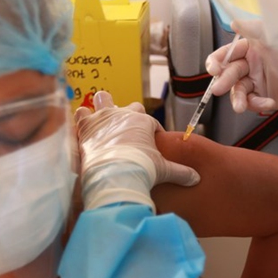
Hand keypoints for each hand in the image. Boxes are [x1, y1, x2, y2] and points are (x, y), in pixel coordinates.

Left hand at [75, 92, 199, 209]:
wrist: (115, 174)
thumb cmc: (141, 169)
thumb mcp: (164, 170)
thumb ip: (180, 172)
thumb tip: (196, 179)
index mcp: (143, 122)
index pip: (149, 122)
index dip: (150, 132)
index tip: (149, 143)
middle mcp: (124, 114)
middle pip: (130, 105)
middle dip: (128, 115)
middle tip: (126, 130)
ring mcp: (103, 117)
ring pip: (102, 98)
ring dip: (101, 107)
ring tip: (100, 120)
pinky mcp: (85, 125)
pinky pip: (81, 113)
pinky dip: (81, 121)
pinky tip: (82, 130)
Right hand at [206, 34, 277, 113]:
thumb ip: (255, 29)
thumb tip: (234, 22)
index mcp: (253, 47)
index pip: (229, 53)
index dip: (218, 60)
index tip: (214, 68)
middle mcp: (253, 64)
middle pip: (231, 72)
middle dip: (224, 80)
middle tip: (218, 89)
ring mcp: (258, 82)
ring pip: (238, 90)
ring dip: (237, 99)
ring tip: (240, 107)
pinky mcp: (264, 97)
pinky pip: (253, 102)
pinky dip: (258, 104)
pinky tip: (269, 103)